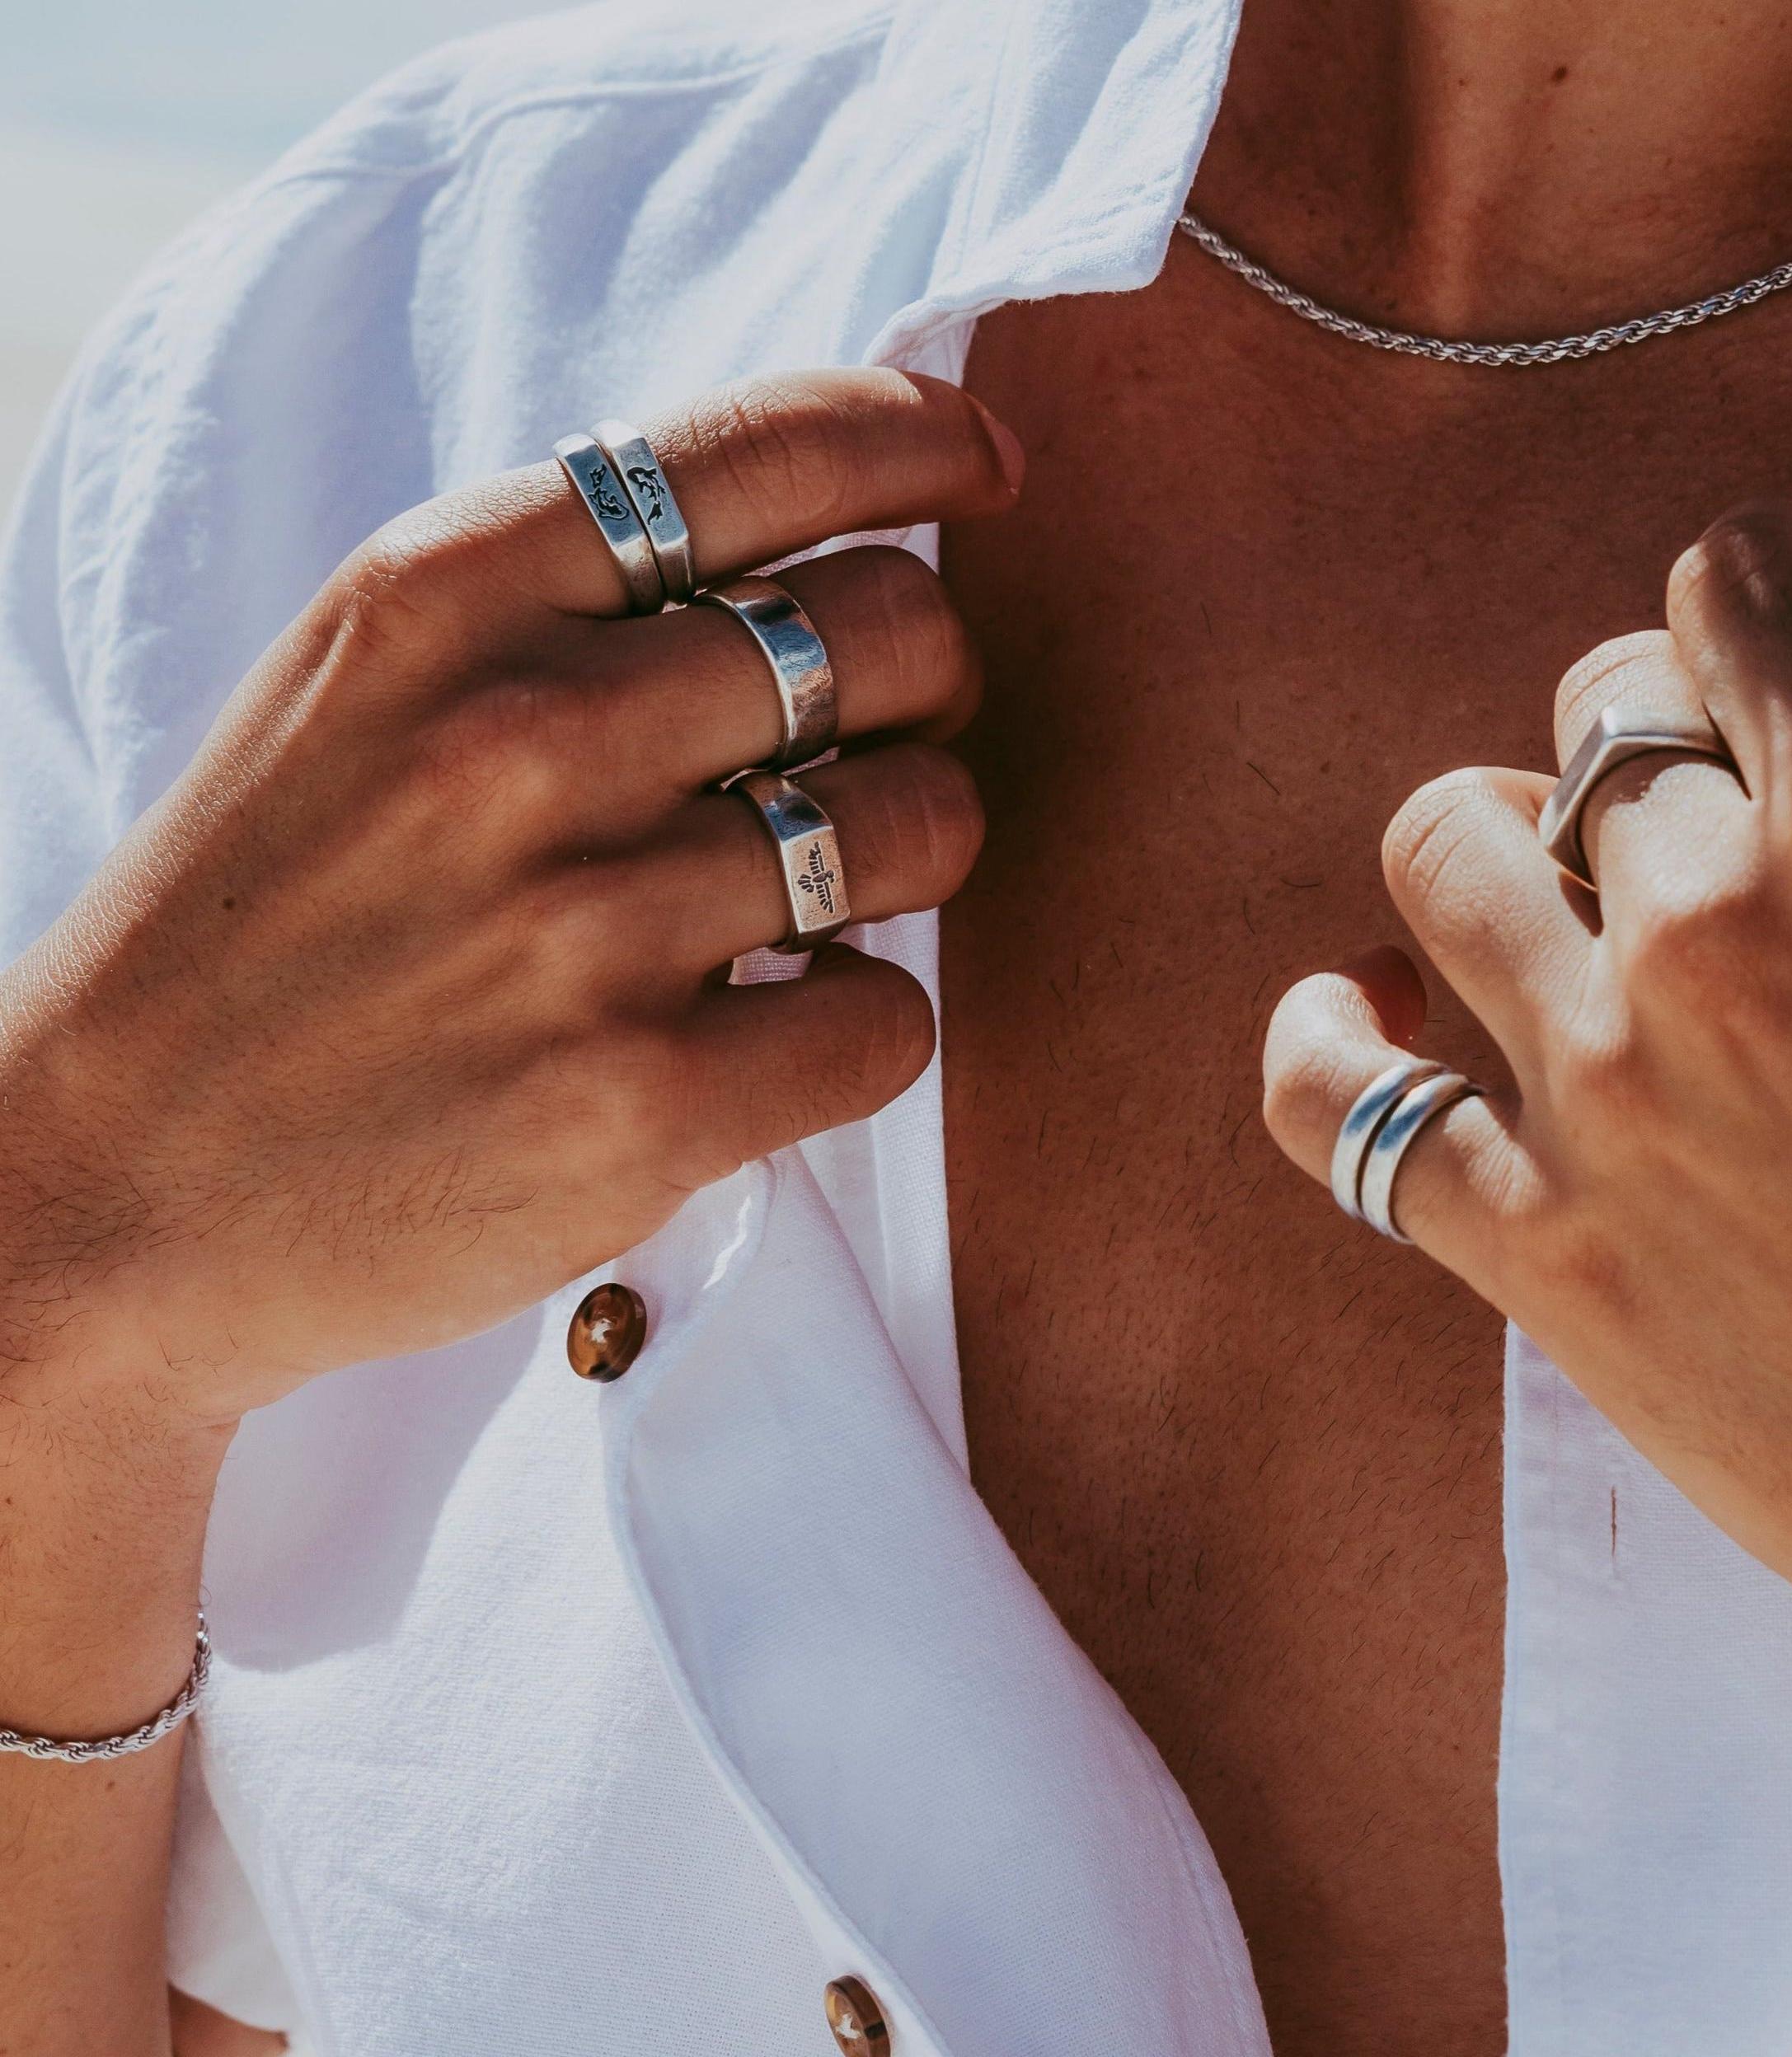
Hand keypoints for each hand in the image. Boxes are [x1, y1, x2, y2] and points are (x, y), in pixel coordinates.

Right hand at [0, 369, 1018, 1430]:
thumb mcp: (359, 694)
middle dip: (929, 686)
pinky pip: (894, 1022)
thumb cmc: (269, 932)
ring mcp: (586, 926)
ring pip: (924, 825)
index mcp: (443, 592)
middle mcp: (522, 734)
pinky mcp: (643, 1104)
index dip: (919, 439)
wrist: (113, 1189)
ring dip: (914, 857)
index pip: (762, 447)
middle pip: (892, 632)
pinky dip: (870, 1027)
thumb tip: (825, 555)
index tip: (984, 469)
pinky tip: (779, 1033)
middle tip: (875, 748)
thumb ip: (559, 610)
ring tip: (826, 896)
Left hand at [1265, 482, 1791, 1842]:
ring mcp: (1600, 1102)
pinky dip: (1324, 1040)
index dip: (1763, 570)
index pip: (1731, 585)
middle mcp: (1713, 937)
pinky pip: (1334, 1108)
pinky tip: (1371, 1011)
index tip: (1788, 595)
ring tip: (1570, 888)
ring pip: (1443, 858)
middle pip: (1588, 720)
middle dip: (1658, 723)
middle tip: (1727, 793)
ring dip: (1500, 843)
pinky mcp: (1539, 1256)